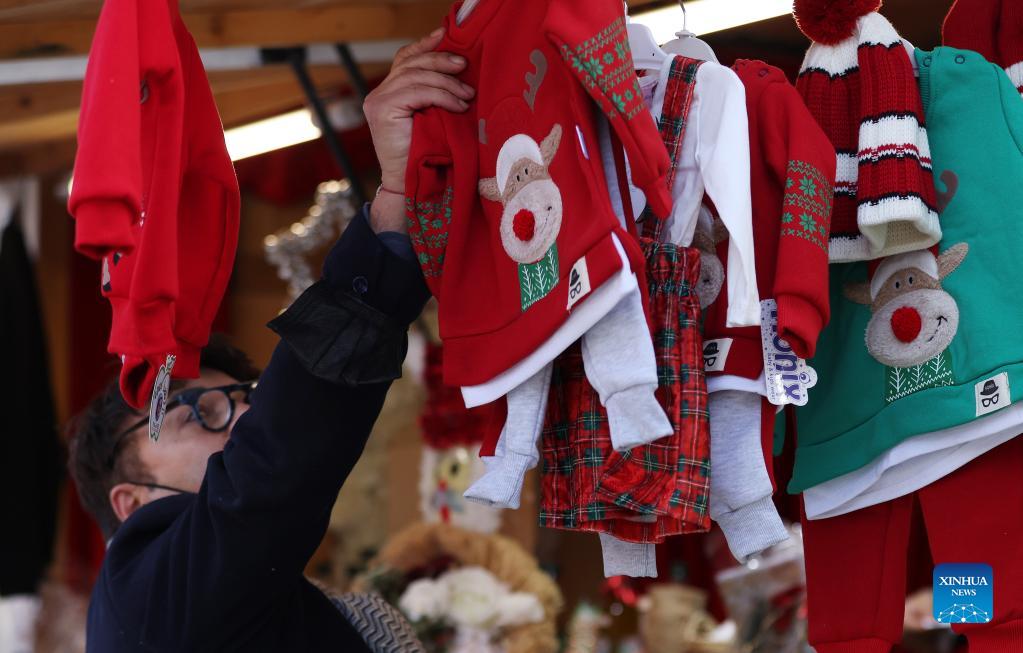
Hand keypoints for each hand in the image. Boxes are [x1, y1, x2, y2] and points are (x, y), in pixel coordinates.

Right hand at [364, 28, 473, 232]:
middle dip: (441, 62)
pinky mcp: (382, 110)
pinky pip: (417, 92)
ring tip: (467, 95)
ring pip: (416, 76)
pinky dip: (442, 95)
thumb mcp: (433, 118)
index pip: (405, 59)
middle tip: (464, 68)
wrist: (412, 186)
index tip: (446, 35)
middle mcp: (378, 94)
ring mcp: (377, 101)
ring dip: (447, 83)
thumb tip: (459, 71)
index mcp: (388, 93)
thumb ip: (435, 95)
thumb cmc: (428, 156)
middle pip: (411, 64)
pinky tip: (457, 105)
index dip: (425, 45)